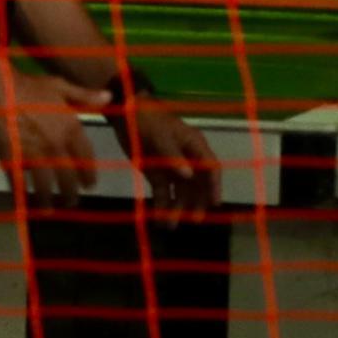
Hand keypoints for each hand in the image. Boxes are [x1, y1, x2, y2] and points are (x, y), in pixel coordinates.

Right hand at [0, 64, 104, 202]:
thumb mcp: (60, 86)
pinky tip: (23, 202)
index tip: (89, 185)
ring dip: (48, 201)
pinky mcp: (13, 161)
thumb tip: (109, 97)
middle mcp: (57, 146)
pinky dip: (22, 195)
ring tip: (48, 209)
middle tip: (71, 202)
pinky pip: (20, 184)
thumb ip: (85, 96)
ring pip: (45, 187)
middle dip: (71, 194)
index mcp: (71, 129)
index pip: (86, 160)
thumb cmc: (29, 86)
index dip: (89, 175)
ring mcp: (35, 156)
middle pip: (68, 179)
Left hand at [117, 90, 224, 221]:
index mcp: (194, 145)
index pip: (211, 167)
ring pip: (179, 192)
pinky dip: (161, 205)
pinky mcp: (155, 174)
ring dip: (177, 208)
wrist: (123, 113)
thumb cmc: (147, 119)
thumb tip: (188, 175)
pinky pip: (162, 192)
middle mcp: (186, 158)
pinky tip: (159, 218)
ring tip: (170, 224)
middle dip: (196, 202)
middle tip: (193, 219)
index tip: (214, 203)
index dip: (214, 185)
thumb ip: (173, 156)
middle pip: (197, 184)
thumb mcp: (160, 135)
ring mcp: (171, 167)